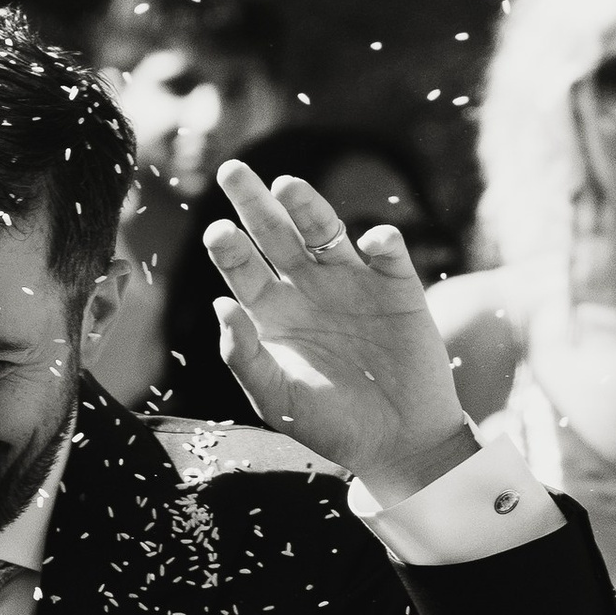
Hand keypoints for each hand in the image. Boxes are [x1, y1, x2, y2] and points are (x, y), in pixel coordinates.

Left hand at [201, 163, 472, 499]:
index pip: (242, 268)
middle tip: (231, 171)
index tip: (217, 232)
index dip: (229, 248)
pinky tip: (372, 242)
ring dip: (309, 207)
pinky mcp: (398, 287)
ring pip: (327, 232)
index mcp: (271, 311)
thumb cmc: (330, 424)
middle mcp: (307, 287)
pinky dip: (382, 242)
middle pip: (275, 233)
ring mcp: (352, 282)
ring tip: (287, 187)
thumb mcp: (277, 399)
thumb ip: (245, 357)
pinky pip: (389, 255)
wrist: (397, 443)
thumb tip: (221, 306)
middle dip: (253, 203)